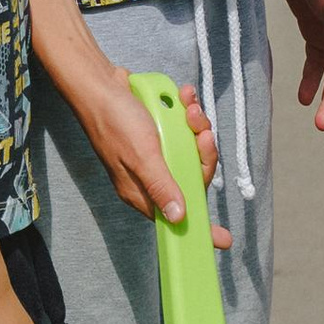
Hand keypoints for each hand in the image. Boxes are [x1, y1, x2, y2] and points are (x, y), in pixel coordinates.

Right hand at [76, 63, 230, 246]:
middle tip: (202, 133)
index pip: (177, 214)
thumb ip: (161, 185)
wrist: (99, 84)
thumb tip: (178, 218)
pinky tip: (184, 97)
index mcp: (142, 190)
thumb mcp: (142, 156)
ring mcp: (157, 153)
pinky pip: (184, 129)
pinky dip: (187, 112)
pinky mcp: (160, 132)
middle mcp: (151, 174)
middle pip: (193, 176)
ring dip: (196, 126)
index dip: (201, 225)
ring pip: (192, 149)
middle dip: (203, 152)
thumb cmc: (114, 121)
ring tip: (189, 107)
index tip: (224, 240)